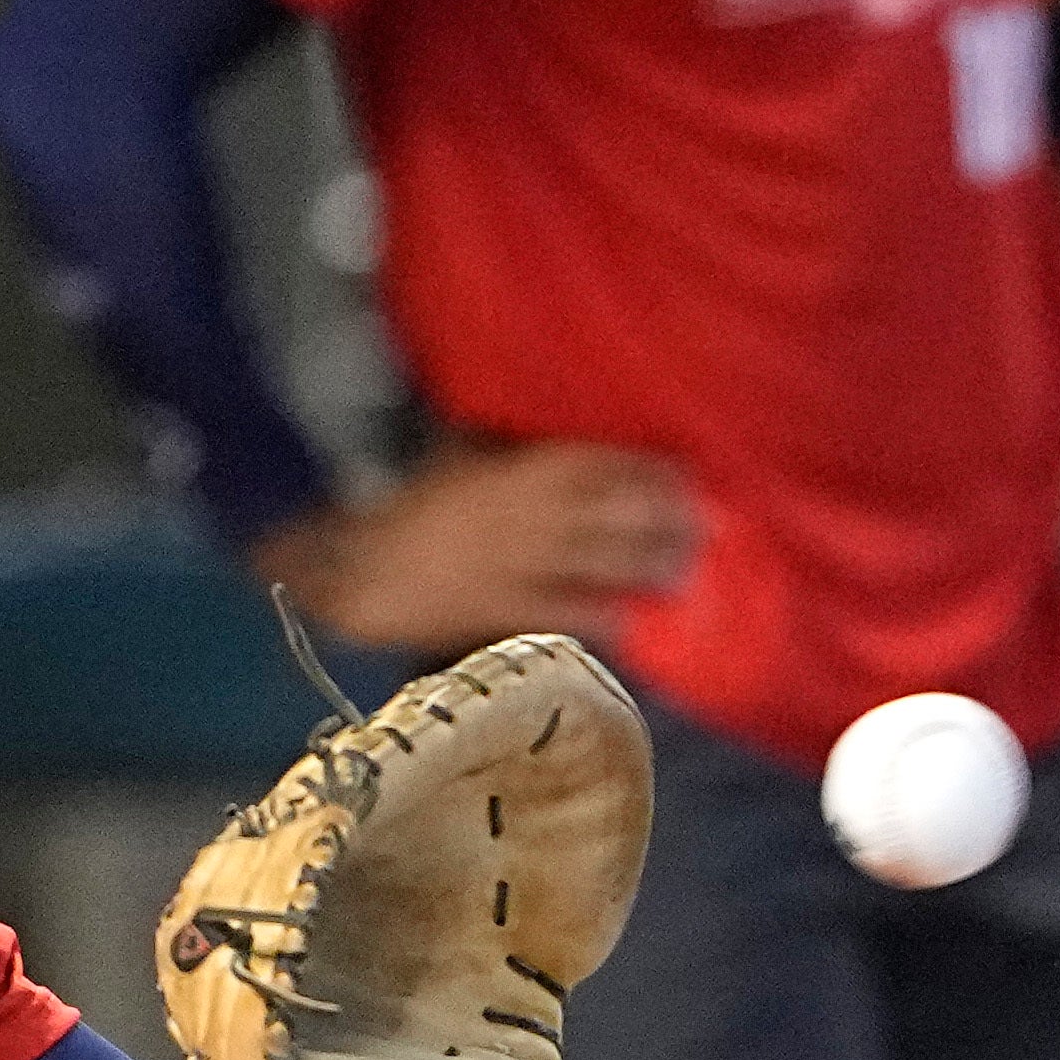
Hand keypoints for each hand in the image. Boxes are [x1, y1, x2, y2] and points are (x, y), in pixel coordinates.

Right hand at [270, 441, 699, 655]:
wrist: (358, 564)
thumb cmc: (409, 503)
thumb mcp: (460, 457)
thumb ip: (508, 448)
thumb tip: (555, 440)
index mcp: (514, 470)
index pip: (595, 464)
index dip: (643, 471)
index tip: (682, 475)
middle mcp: (525, 515)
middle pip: (610, 514)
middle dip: (660, 521)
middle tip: (700, 528)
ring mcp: (515, 564)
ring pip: (595, 561)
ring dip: (644, 567)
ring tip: (680, 571)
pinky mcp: (500, 609)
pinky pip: (560, 611)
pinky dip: (598, 614)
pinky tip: (629, 620)